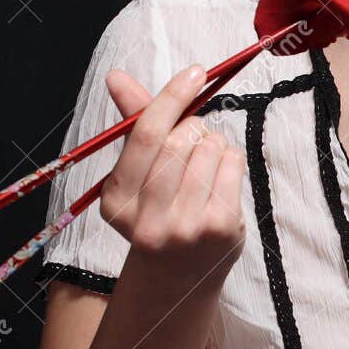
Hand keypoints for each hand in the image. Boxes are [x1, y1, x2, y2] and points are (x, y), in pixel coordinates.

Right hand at [100, 63, 246, 292]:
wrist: (177, 276)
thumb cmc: (157, 210)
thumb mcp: (136, 173)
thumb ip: (133, 123)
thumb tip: (117, 76)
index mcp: (117, 201)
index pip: (145, 136)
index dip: (172, 97)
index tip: (195, 72)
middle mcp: (147, 220)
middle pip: (179, 141)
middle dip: (193, 127)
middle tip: (194, 136)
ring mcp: (186, 228)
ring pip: (209, 150)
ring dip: (213, 142)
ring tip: (205, 163)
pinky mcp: (220, 229)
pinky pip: (232, 165)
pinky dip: (230, 158)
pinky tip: (220, 176)